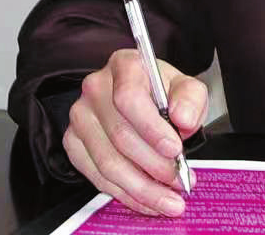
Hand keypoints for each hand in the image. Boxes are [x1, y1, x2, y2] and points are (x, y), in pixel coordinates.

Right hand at [61, 48, 206, 216]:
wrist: (139, 98)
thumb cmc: (161, 92)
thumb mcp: (186, 87)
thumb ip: (191, 98)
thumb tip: (183, 118)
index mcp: (125, 66)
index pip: (129, 98)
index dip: (152, 128)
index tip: (174, 149)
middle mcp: (96, 89)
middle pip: (120, 136)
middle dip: (154, 166)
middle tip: (179, 180)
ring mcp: (80, 117)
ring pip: (108, 162)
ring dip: (141, 187)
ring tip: (167, 198)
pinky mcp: (73, 143)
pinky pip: (97, 176)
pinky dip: (125, 193)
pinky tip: (146, 199)